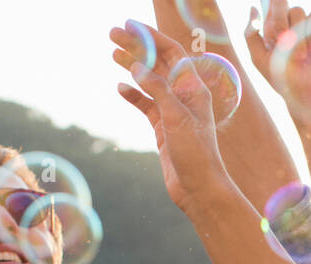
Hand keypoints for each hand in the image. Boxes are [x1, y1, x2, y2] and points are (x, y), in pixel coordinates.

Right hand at [111, 20, 230, 210]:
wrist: (199, 189)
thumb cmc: (196, 154)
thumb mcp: (176, 118)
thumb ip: (157, 90)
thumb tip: (137, 67)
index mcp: (194, 88)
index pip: (172, 52)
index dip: (151, 37)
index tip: (129, 26)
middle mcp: (185, 96)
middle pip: (158, 63)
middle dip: (137, 47)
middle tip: (112, 34)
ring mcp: (173, 111)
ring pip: (150, 82)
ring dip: (133, 66)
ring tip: (112, 53)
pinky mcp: (163, 128)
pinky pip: (146, 105)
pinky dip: (133, 95)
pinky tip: (120, 87)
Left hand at [244, 4, 310, 120]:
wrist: (305, 92)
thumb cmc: (281, 78)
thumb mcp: (258, 58)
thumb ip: (250, 34)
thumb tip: (253, 8)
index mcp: (272, 27)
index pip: (268, 6)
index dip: (270, 11)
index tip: (270, 28)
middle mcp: (288, 22)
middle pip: (280, 3)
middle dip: (280, 23)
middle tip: (282, 42)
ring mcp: (304, 24)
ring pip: (298, 10)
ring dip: (296, 34)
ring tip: (300, 55)